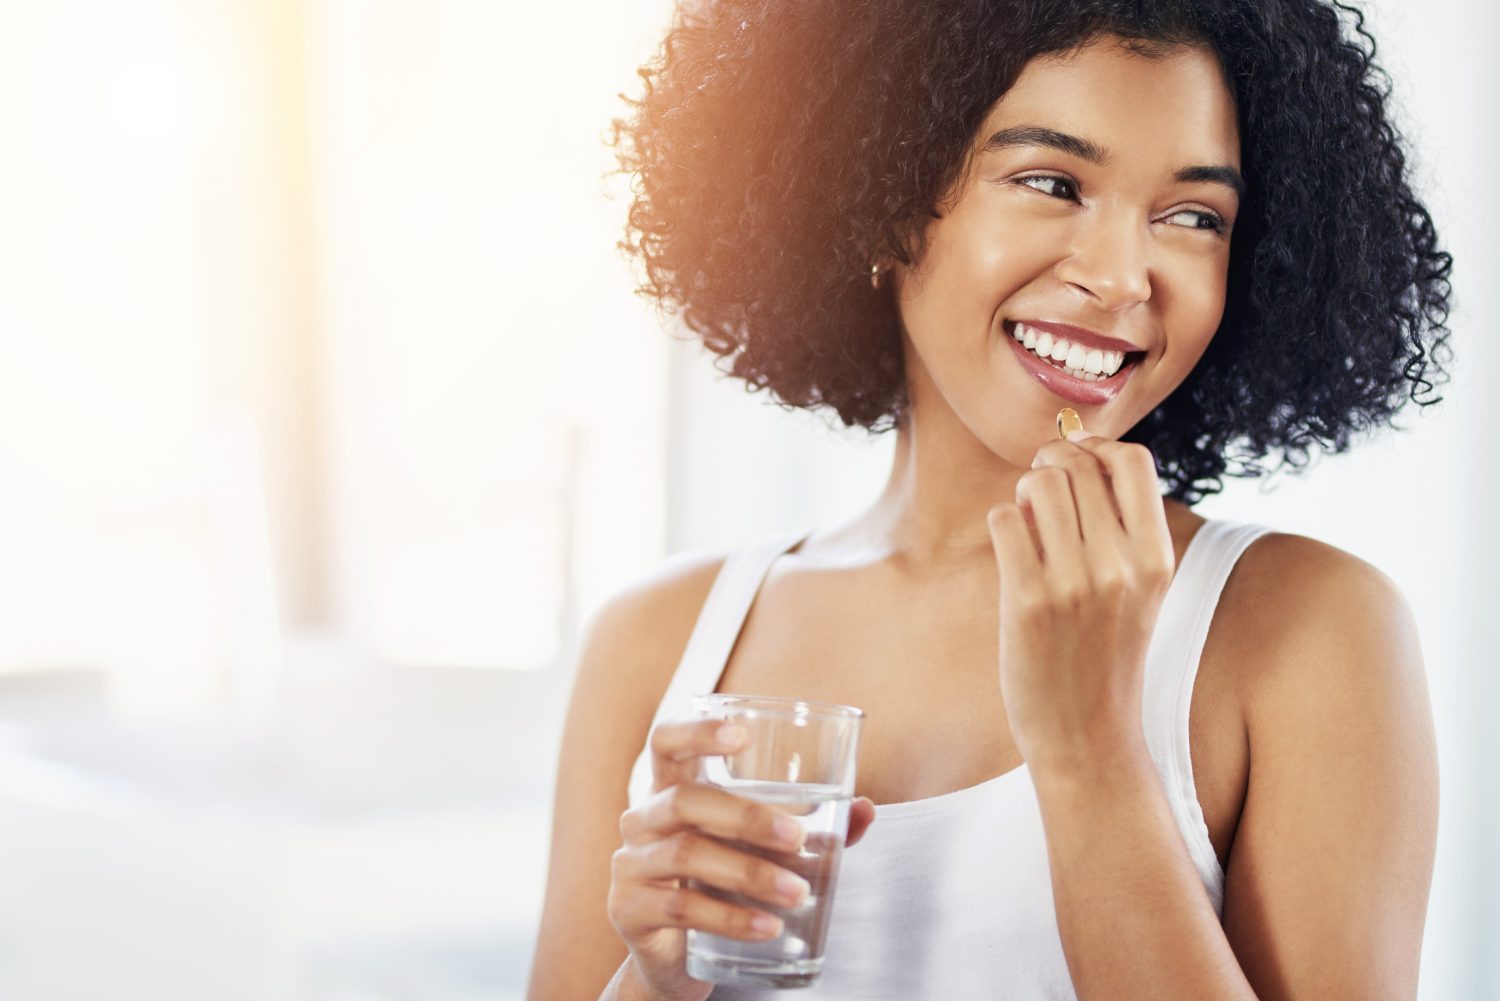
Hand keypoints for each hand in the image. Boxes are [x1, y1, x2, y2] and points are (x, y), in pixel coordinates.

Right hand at [607, 718, 875, 999]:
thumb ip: (811, 829)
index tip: (742, 734)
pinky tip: (768, 926)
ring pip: (686, 854)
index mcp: (672, 789)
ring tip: (798, 893)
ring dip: (749, 873)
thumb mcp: (761, 852)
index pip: (666, 742)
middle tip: (797, 836)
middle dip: (746, 816)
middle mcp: (644, 819)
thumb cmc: (721, 885)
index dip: (697, 732)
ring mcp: (631, 864)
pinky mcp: (629, 910)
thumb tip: (865, 809)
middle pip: (684, 799)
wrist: (677, 958)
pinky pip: (681, 909)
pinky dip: (731, 917)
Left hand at [984, 431, 1175, 775]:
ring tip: (1028, 523)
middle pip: (1077, 463)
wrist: (1087, 734)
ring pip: (1039, 483)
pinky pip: (1005, 520)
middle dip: (1049, 465)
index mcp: (1157, 558)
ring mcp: (1076, 582)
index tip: (1076, 464)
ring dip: (1024, 493)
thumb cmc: (1104, 655)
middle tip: (1040, 492)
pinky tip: (1012, 552)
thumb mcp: (1138, 590)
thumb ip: (1119, 529)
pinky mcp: (1029, 601)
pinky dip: (1003, 524)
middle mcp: (1122, 565)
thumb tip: (1074, 454)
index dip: (1096, 448)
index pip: (1133, 460)